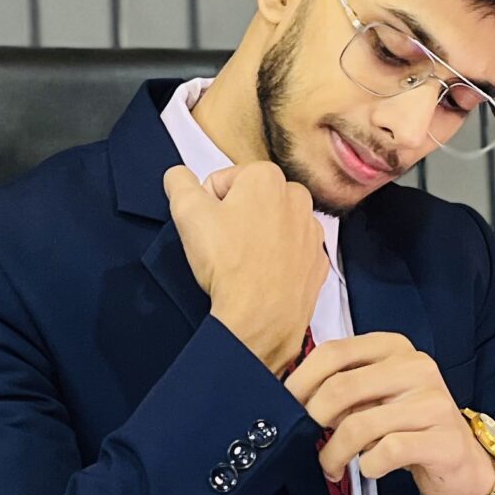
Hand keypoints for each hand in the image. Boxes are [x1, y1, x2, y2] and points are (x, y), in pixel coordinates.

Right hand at [162, 161, 329, 374]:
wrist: (260, 318)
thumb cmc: (227, 263)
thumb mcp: (188, 213)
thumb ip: (179, 183)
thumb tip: (178, 176)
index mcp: (266, 177)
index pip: (223, 181)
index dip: (208, 205)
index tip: (209, 229)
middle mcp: (298, 197)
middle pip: (251, 201)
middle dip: (236, 218)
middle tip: (224, 246)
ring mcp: (311, 232)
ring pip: (273, 226)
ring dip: (257, 238)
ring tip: (243, 263)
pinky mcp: (317, 261)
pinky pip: (291, 252)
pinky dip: (277, 261)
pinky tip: (262, 276)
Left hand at [288, 332, 494, 494]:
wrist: (462, 462)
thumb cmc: (408, 426)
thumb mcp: (376, 398)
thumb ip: (342, 391)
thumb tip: (294, 402)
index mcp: (393, 348)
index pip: (334, 352)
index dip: (301, 380)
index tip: (285, 406)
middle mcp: (416, 366)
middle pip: (341, 387)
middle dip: (312, 418)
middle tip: (302, 440)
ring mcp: (433, 402)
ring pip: (359, 424)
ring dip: (334, 453)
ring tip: (331, 466)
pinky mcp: (443, 439)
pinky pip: (386, 451)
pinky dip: (368, 465)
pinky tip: (370, 468)